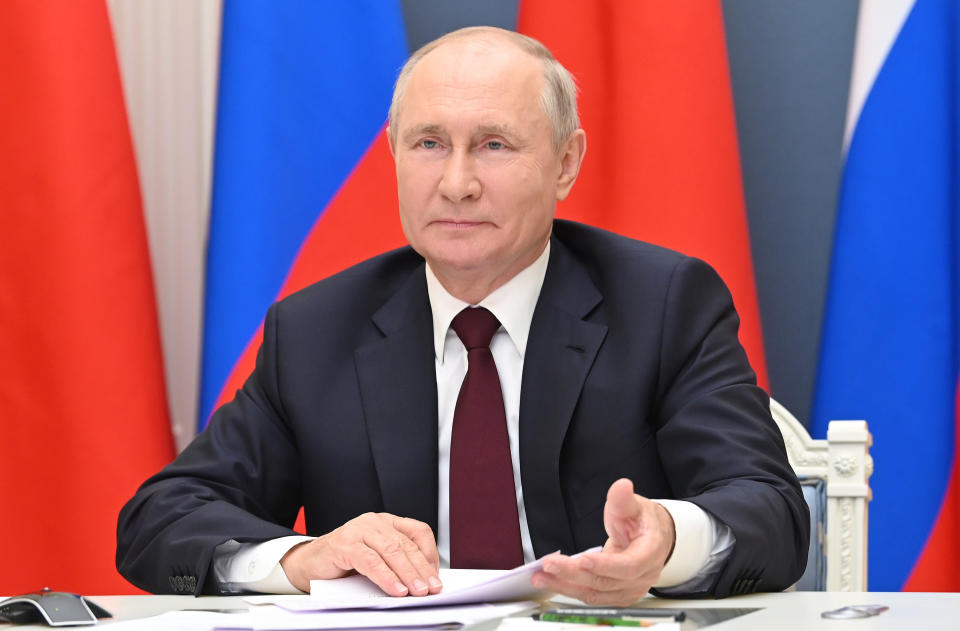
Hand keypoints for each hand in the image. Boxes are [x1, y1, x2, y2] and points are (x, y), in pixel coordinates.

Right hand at [280, 512, 442, 596]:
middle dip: (422, 569)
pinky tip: (396, 590)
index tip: (436, 575)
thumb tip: (422, 582)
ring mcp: (358, 530)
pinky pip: (371, 561)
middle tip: (432, 588)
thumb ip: (395, 564)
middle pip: (406, 544)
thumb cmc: (344, 563)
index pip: (418, 532)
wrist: (308, 563)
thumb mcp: (376, 559)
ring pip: (391, 551)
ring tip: (418, 592)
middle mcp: (374, 522)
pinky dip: (386, 577)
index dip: (430, 553)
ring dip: (408, 574)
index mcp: (386, 522)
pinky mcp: (345, 544)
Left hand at [531, 478, 675, 605]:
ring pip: (595, 594)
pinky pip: (592, 597)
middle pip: (605, 582)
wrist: (653, 538)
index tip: (582, 560)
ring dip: (565, 586)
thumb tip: (622, 486)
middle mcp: (642, 576)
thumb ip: (623, 499)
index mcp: (650, 553)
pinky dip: (570, 590)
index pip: (628, 566)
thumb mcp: (634, 505)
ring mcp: (629, 589)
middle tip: (549, 565)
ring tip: (541, 577)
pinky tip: (552, 581)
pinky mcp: (617, 595)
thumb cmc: (643, 522)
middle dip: (573, 574)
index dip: (605, 566)